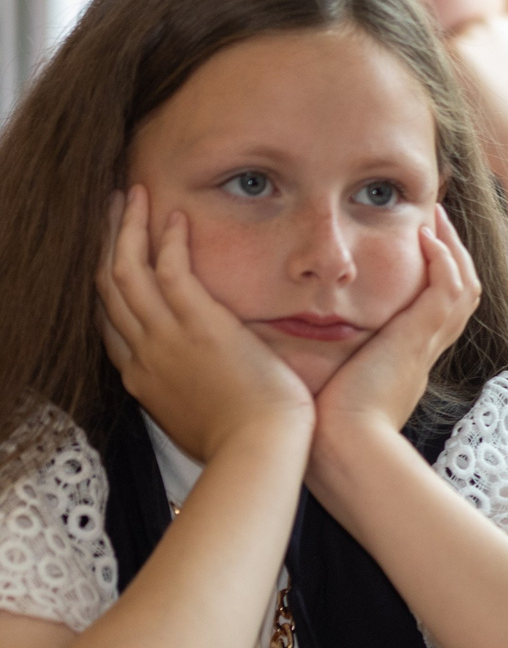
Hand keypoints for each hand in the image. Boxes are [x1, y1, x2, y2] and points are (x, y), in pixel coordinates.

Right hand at [95, 188, 312, 462]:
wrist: (259, 451)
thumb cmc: (244, 441)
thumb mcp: (198, 419)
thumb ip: (189, 392)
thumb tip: (201, 381)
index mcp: (142, 379)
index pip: (110, 323)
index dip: (109, 285)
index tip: (113, 256)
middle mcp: (142, 355)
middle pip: (108, 289)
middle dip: (108, 244)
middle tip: (113, 211)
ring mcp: (165, 339)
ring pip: (126, 271)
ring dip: (127, 228)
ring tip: (132, 195)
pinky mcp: (198, 326)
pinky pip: (170, 271)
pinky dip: (167, 239)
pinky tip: (174, 215)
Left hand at [310, 206, 481, 459]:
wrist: (341, 451)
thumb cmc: (324, 429)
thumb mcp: (327, 386)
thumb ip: (318, 361)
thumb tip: (285, 347)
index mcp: (405, 362)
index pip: (434, 310)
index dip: (434, 277)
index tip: (418, 248)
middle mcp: (424, 351)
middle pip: (460, 293)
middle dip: (453, 255)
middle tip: (437, 223)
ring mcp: (425, 344)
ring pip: (463, 286)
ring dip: (454, 248)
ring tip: (436, 219)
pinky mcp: (417, 338)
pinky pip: (447, 290)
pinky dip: (443, 260)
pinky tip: (427, 237)